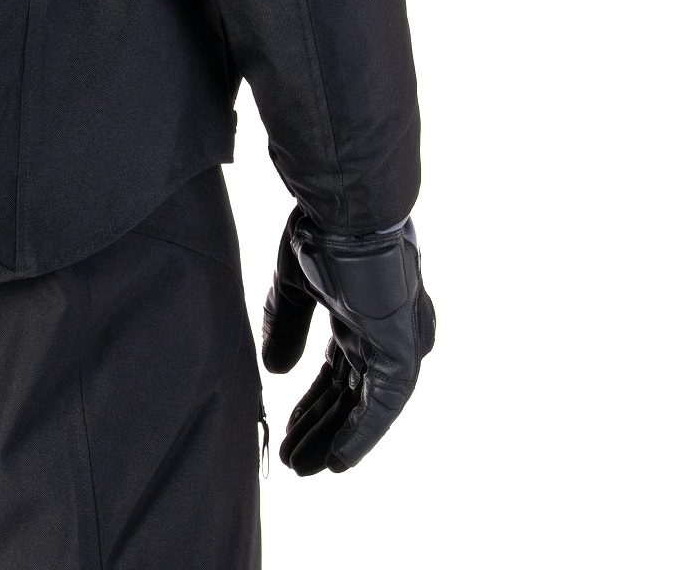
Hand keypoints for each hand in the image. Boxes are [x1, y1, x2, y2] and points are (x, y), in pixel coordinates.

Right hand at [260, 208, 434, 474]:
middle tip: (293, 458)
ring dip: (333, 438)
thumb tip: (275, 371)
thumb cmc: (322, 233)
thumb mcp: (295, 285)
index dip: (312, 403)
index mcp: (358, 315)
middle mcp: (379, 335)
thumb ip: (286, 326)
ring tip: (304, 468)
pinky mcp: (402, 352)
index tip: (289, 429)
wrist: (347, 210)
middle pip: (349, 394)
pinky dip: (361, 435)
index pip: (337, 372)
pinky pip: (383, 407)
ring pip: (364, 406)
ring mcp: (394, 344)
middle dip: (319, 427)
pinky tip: (338, 462)